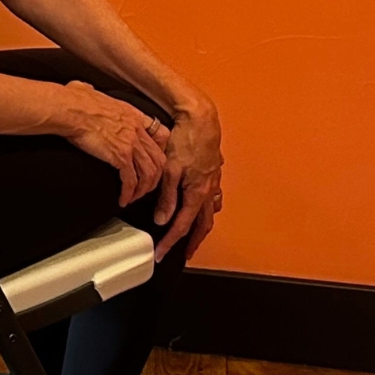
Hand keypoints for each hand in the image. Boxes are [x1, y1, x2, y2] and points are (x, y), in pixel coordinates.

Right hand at [60, 81, 168, 206]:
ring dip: (142, 190)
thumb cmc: (73, 99)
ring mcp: (131, 144)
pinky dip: (128, 193)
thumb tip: (84, 89)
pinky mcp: (120, 156)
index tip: (154, 161)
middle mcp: (137, 130)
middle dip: (155, 178)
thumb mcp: (90, 91)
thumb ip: (93, 92)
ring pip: (149, 173)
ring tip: (133, 198)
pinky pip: (131, 181)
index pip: (161, 134)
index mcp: (133, 115)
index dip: (161, 151)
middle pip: (159, 159)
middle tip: (145, 187)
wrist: (69, 109)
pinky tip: (122, 200)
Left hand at [152, 105, 223, 261]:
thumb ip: (167, 197)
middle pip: (201, 225)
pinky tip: (205, 206)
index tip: (160, 253)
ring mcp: (213, 182)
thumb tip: (162, 219)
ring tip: (195, 235)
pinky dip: (208, 208)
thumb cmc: (185, 140)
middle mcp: (209, 190)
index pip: (182, 226)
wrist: (201, 120)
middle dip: (192, 242)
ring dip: (201, 226)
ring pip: (210, 212)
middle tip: (184, 254)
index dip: (170, 242)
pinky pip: (213, 196)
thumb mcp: (170, 170)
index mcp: (197, 193)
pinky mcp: (213, 172)